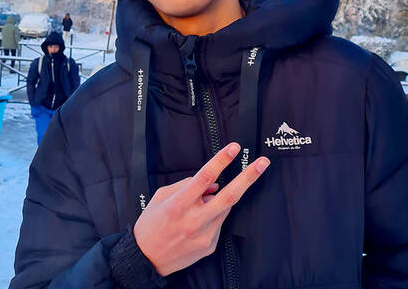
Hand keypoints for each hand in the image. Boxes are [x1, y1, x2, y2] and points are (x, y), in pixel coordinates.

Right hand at [133, 142, 269, 276]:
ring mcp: (204, 235)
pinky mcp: (209, 245)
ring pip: (224, 208)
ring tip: (199, 206)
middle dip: (248, 177)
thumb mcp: (161, 198)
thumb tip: (212, 184)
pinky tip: (196, 222)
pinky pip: (218, 223)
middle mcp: (194, 220)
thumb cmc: (150, 225)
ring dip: (220, 200)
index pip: (205, 177)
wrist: (145, 260)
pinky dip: (213, 216)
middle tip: (262, 163)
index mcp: (179, 204)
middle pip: (229, 195)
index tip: (234, 148)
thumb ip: (186, 186)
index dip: (221, 161)